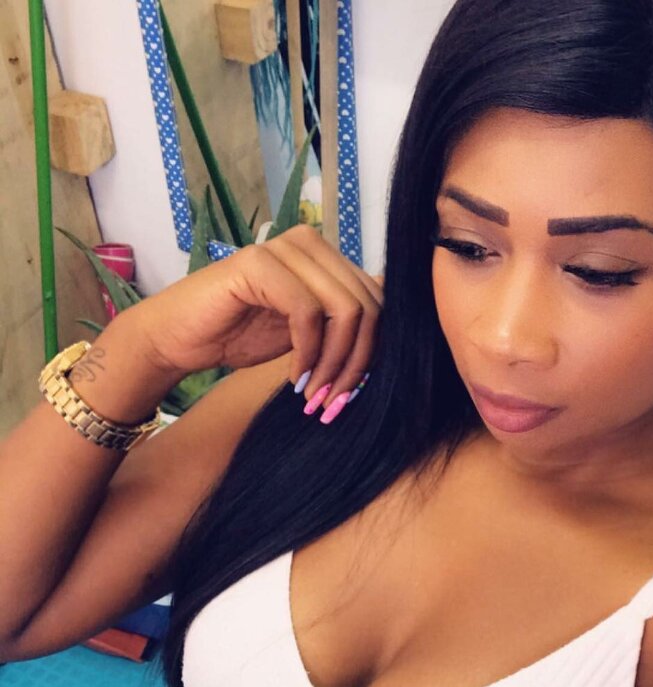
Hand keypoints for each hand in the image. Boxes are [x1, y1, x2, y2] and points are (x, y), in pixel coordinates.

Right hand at [121, 225, 383, 411]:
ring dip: (335, 363)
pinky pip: (308, 312)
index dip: (375, 352)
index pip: (380, 301)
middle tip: (332, 402)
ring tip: (314, 394)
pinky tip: (293, 377)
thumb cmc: (240, 336)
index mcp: (328, 257)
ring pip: (346, 310)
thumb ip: (345, 328)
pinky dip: (307, 353)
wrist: (179, 339)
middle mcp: (311, 244)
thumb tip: (398, 341)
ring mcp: (285, 248)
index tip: (350, 393)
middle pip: (370, 306)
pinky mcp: (259, 264)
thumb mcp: (308, 336)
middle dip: (357, 363)